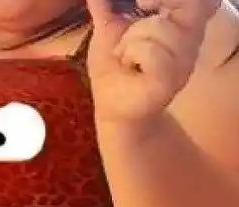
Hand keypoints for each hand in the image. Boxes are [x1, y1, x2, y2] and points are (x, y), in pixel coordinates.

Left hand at [86, 0, 220, 123]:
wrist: (112, 106)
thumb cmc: (114, 68)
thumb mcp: (106, 30)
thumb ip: (105, 8)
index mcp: (180, 24)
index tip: (143, 1)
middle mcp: (189, 40)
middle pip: (189, 4)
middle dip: (155, 6)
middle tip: (134, 21)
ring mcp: (183, 61)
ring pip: (159, 27)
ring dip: (131, 40)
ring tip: (127, 57)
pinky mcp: (171, 80)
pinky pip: (151, 52)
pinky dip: (132, 55)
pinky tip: (131, 68)